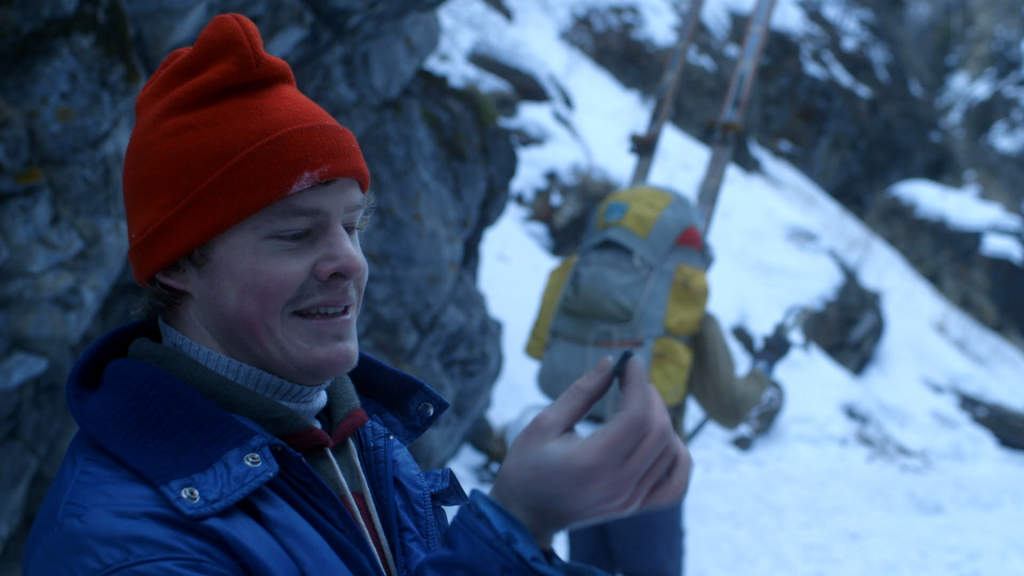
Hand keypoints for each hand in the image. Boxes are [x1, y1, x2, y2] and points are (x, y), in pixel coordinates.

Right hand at [489, 355, 691, 547]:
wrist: (525, 514)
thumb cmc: (527, 467)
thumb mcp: (544, 424)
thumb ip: (580, 394)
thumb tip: (609, 363)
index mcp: (592, 463)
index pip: (635, 417)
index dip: (638, 383)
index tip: (631, 361)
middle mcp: (618, 485)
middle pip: (659, 432)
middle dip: (651, 397)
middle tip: (633, 380)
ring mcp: (630, 500)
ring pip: (671, 453)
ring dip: (663, 420)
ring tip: (641, 404)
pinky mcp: (634, 507)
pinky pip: (676, 485)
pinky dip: (678, 458)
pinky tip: (664, 440)